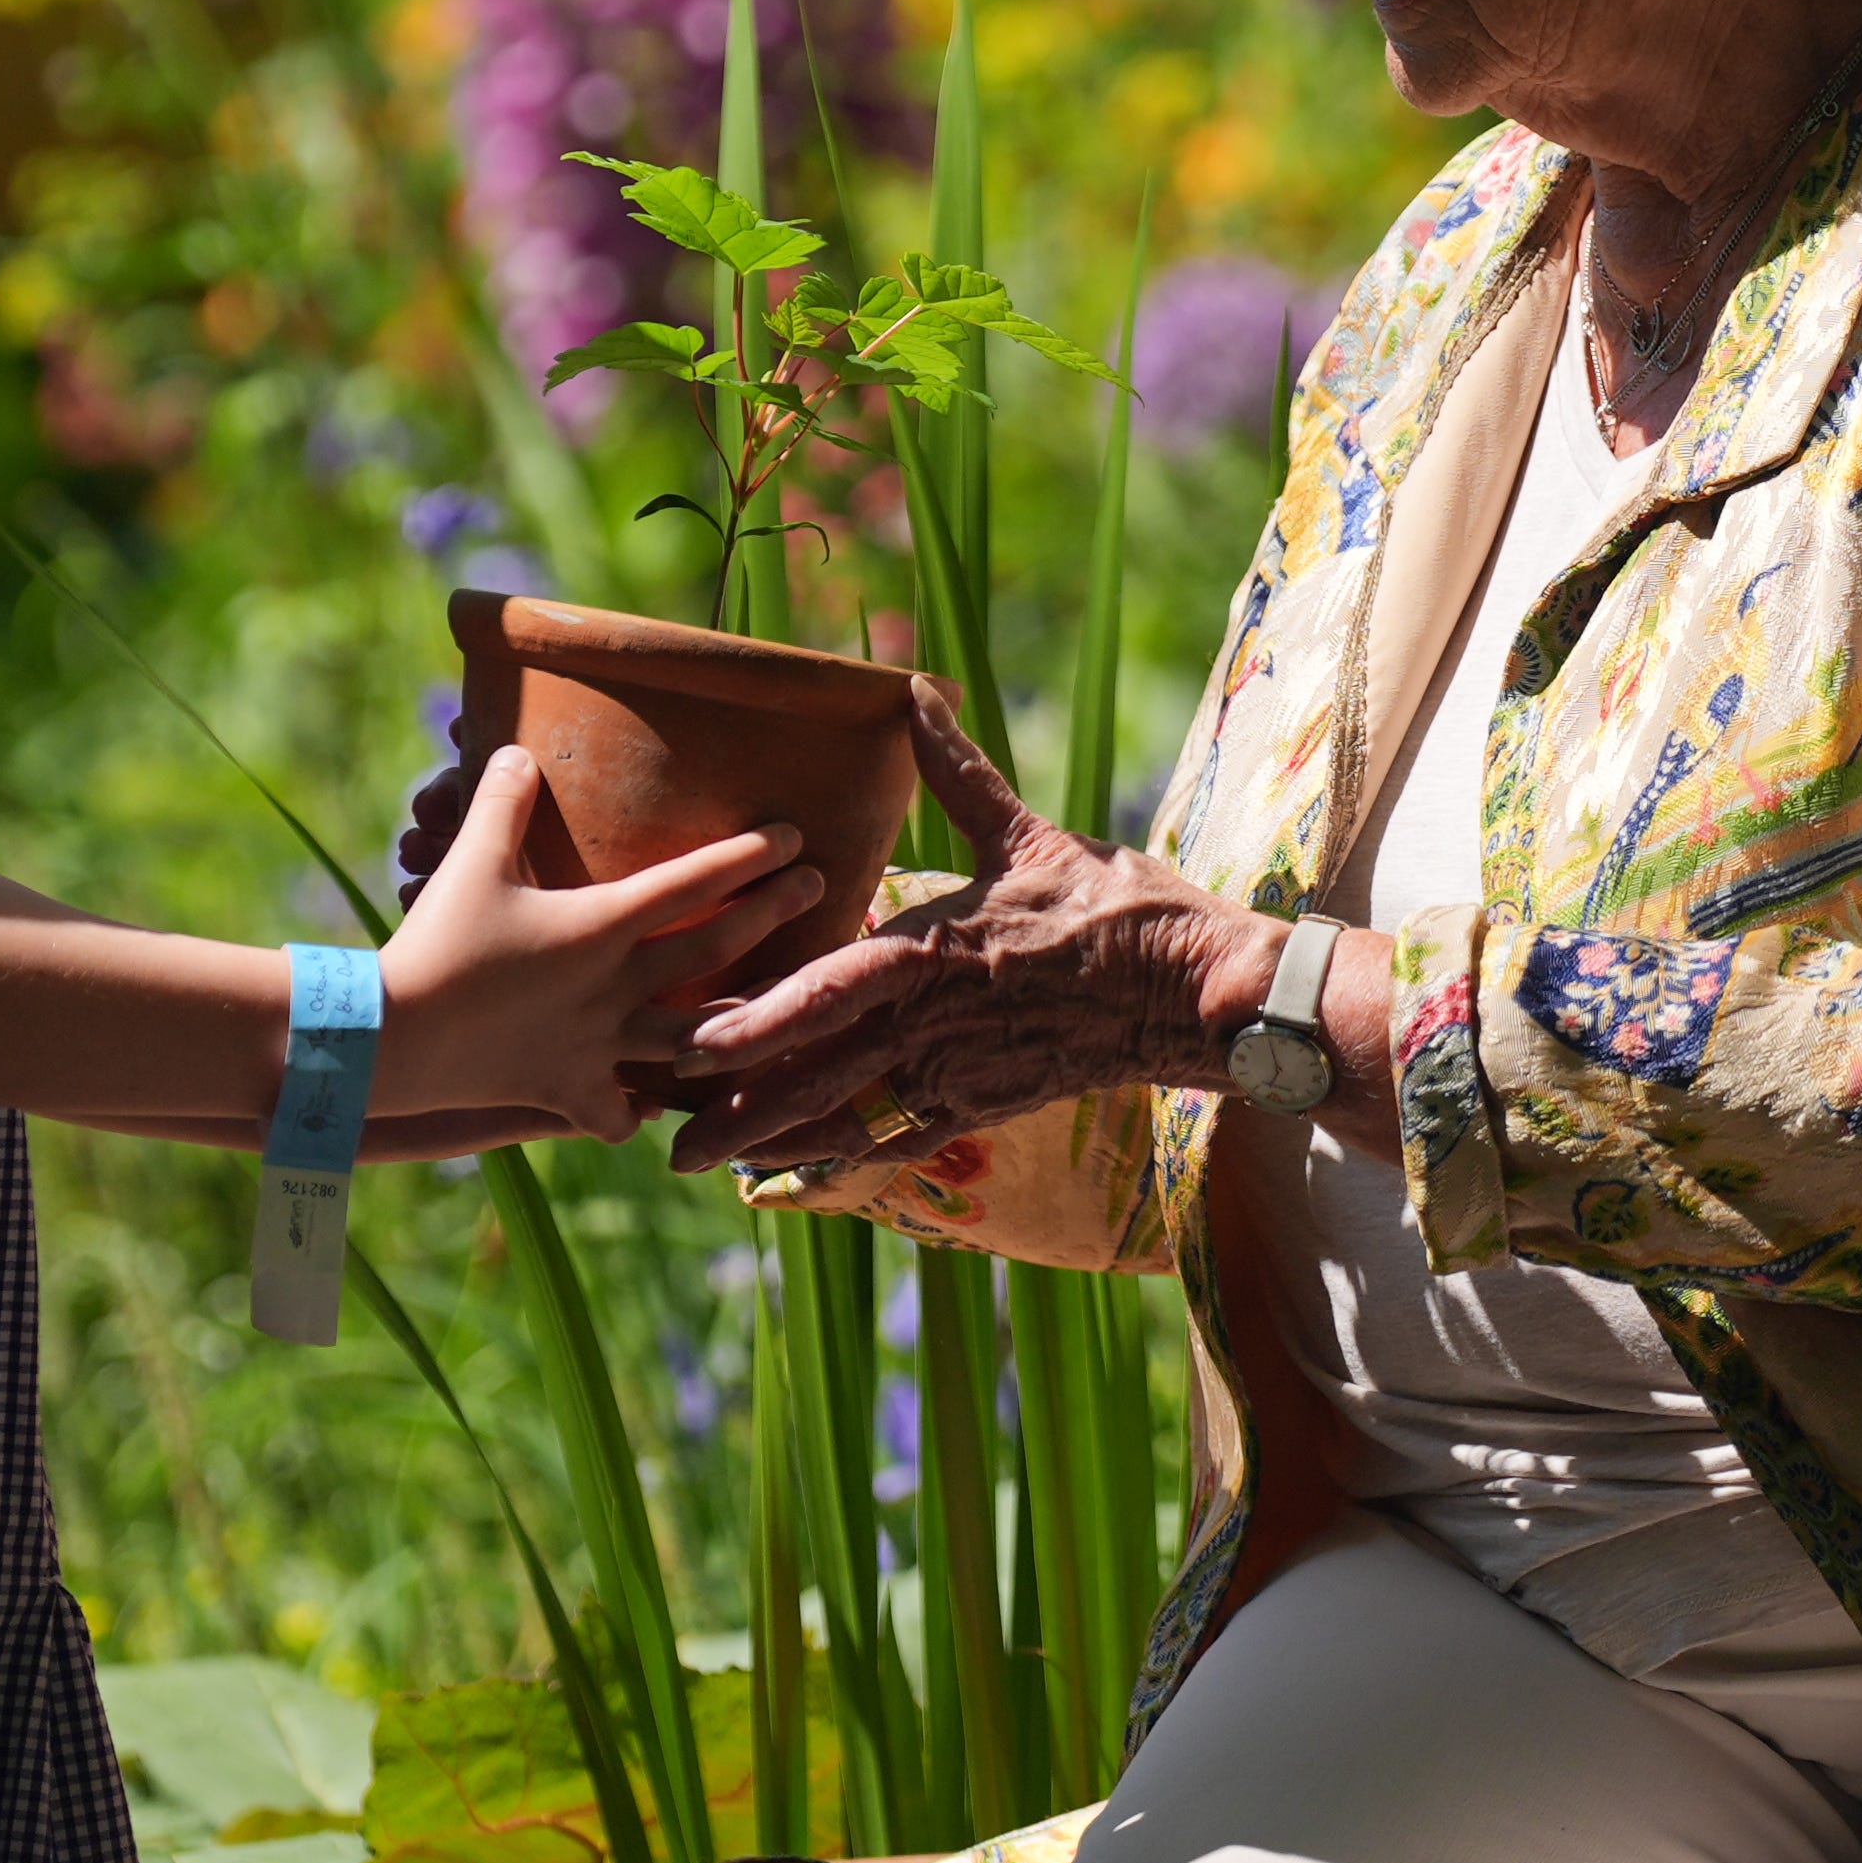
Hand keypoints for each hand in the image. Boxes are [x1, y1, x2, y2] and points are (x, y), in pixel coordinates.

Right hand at [378, 748, 823, 1138]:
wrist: (394, 1037)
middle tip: (815, 889)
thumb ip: (503, 803)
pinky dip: (636, 1110)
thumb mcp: (470, 860)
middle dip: (770, 914)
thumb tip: (517, 750)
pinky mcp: (569, 1092)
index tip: (793, 836)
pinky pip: (620, 1112)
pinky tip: (646, 1103)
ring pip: (692, 1039)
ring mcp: (600, 1048)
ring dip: (737, 1020)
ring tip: (772, 1007)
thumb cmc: (437, 942)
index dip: (748, 855)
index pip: (694, 882)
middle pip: (714, 950)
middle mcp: (618, 988)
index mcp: (603, 925)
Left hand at [665, 683, 1261, 1177]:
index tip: (694, 1039)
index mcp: (936, 952)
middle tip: (668, 1136)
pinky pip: (897, 1138)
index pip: (830, 991)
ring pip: (849, 1117)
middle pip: (821, 1072)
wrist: (1193, 991)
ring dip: (774, 1140)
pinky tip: (791, 1169)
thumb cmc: (1116, 909)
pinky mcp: (983, 1106)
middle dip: (740, 1105)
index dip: (759, 1021)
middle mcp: (936, 1023)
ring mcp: (959, 1073)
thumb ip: (957, 773)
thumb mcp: (1029, 835)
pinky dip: (839, 1155)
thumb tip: (914, 693)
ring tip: (704, 1161)